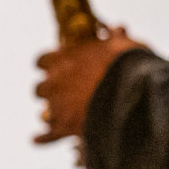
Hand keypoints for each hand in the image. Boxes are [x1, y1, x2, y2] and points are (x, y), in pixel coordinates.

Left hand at [34, 26, 144, 142]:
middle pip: (39, 89)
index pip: (41, 61)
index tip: (57, 67)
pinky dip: (42, 138)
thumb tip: (117, 28)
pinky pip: (47, 136)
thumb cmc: (127, 64)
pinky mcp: (64, 127)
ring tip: (62, 116)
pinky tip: (35, 140)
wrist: (132, 94)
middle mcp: (53, 82)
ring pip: (43, 113)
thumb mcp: (123, 45)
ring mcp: (57, 106)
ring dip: (51, 114)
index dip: (49, 65)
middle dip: (50, 92)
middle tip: (63, 94)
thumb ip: (115, 38)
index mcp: (61, 59)